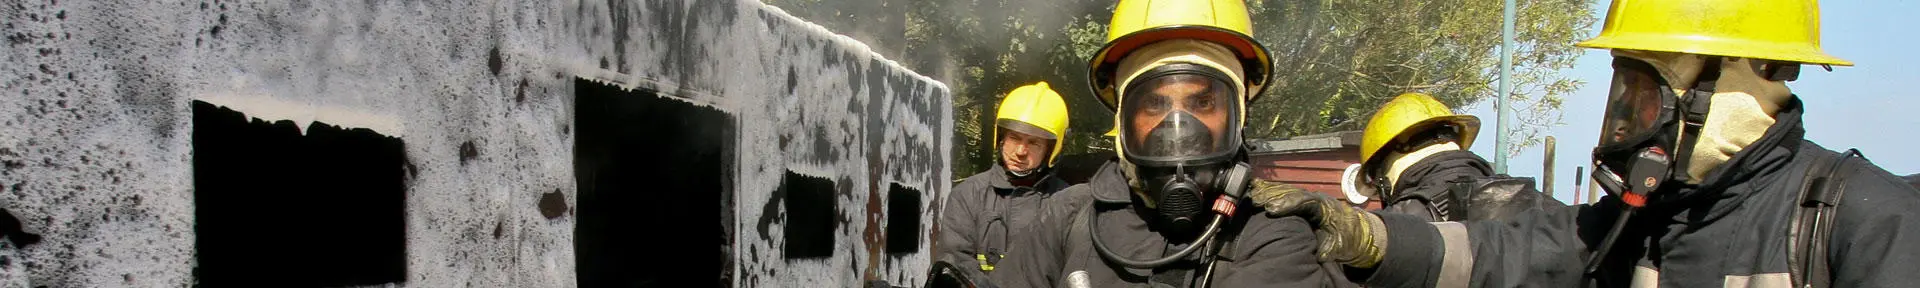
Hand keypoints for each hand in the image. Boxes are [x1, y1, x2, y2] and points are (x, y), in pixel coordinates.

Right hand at [1248, 180, 1387, 267]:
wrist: (1353, 231)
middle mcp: (1315, 198)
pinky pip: (1283, 192)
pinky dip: (1269, 191)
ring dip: (1269, 192)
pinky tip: (1256, 189)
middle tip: (1256, 201)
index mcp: (1325, 208)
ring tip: (1252, 196)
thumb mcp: (1338, 246)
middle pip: (1292, 192)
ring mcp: (1307, 197)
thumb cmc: (1344, 238)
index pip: (1306, 201)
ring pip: (1287, 190)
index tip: (1272, 209)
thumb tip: (1317, 254)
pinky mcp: (1300, 200)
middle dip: (1273, 196)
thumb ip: (1327, 248)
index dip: (1288, 203)